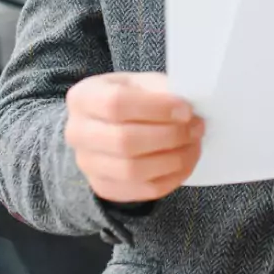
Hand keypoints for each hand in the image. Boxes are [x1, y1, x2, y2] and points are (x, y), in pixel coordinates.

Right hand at [65, 72, 203, 202]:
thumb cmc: (130, 98)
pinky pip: (141, 191)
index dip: (156, 108)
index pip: (116, 104)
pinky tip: (185, 162)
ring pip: (133, 170)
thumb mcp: (141, 82)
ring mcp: (87, 164)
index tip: (186, 110)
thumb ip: (161, 90)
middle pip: (124, 141)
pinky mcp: (104, 187)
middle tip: (196, 128)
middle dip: (170, 136)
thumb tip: (187, 108)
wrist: (106, 124)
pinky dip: (171, 178)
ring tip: (194, 145)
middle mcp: (77, 133)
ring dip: (173, 159)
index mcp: (83, 98)